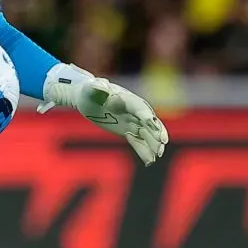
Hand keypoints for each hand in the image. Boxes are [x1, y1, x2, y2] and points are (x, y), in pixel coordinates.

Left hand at [38, 64, 167, 165]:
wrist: (86, 99)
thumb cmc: (89, 90)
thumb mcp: (91, 87)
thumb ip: (98, 86)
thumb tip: (102, 85)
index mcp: (126, 98)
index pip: (139, 107)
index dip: (146, 115)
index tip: (152, 124)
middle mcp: (133, 110)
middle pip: (148, 122)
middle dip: (156, 132)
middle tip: (162, 144)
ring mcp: (132, 121)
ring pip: (147, 134)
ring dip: (153, 144)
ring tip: (157, 156)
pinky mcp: (128, 131)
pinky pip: (138, 142)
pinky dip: (144, 151)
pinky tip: (149, 162)